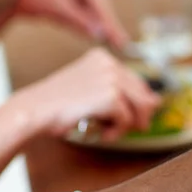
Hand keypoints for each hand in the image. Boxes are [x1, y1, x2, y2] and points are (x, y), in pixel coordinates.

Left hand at [12, 0, 128, 48]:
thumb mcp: (60, 10)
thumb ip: (81, 22)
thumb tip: (100, 33)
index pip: (102, 9)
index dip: (112, 26)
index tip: (121, 40)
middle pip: (104, 13)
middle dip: (112, 28)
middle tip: (123, 44)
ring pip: (99, 17)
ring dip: (105, 29)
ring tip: (118, 42)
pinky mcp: (79, 6)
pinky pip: (90, 20)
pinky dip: (94, 28)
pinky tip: (104, 37)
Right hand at [14, 48, 160, 140]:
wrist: (34, 110)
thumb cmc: (58, 105)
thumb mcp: (91, 91)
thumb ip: (121, 93)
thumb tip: (157, 102)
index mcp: (103, 58)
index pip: (137, 82)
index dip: (140, 103)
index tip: (137, 117)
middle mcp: (110, 64)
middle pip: (143, 94)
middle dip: (139, 116)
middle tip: (132, 129)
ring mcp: (111, 78)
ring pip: (139, 107)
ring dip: (128, 125)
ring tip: (111, 132)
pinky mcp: (111, 96)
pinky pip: (127, 120)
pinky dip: (117, 131)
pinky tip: (103, 134)